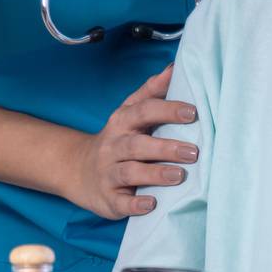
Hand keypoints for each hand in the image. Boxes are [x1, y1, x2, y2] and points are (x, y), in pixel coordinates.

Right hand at [66, 65, 199, 219]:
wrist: (78, 170)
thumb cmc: (117, 139)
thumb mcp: (129, 112)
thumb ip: (152, 91)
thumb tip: (175, 68)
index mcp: (122, 122)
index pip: (143, 111)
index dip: (167, 110)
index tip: (192, 113)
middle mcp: (113, 146)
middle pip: (138, 144)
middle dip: (166, 147)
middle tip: (194, 151)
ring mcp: (108, 173)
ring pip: (130, 172)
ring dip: (155, 173)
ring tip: (179, 175)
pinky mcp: (108, 199)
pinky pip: (121, 203)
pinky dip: (136, 204)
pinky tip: (152, 204)